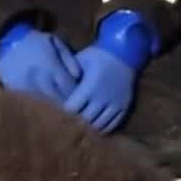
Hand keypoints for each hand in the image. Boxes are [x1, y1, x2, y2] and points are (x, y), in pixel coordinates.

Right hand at [0, 23, 82, 104]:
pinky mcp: (16, 92)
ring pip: (45, 104)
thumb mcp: (56, 43)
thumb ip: (70, 59)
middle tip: (71, 102)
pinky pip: (31, 102)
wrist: (7, 42)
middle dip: (66, 101)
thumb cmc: (36, 42)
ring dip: (53, 105)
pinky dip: (39, 104)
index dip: (76, 91)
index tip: (79, 93)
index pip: (68, 86)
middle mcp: (39, 78)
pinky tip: (42, 102)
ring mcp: (26, 86)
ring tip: (58, 104)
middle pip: (58, 98)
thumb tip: (78, 77)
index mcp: (50, 65)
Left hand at [62, 10, 159, 133]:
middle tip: (72, 119)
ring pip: (100, 124)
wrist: (124, 53)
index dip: (67, 110)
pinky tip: (97, 126)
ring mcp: (115, 104)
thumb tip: (56, 89)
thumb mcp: (80, 61)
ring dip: (90, 126)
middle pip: (85, 119)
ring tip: (84, 124)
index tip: (63, 109)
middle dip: (77, 120)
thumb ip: (69, 76)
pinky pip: (113, 124)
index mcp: (89, 87)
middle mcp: (103, 98)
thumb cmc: (97, 56)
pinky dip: (104, 127)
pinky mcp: (124, 106)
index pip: (72, 108)